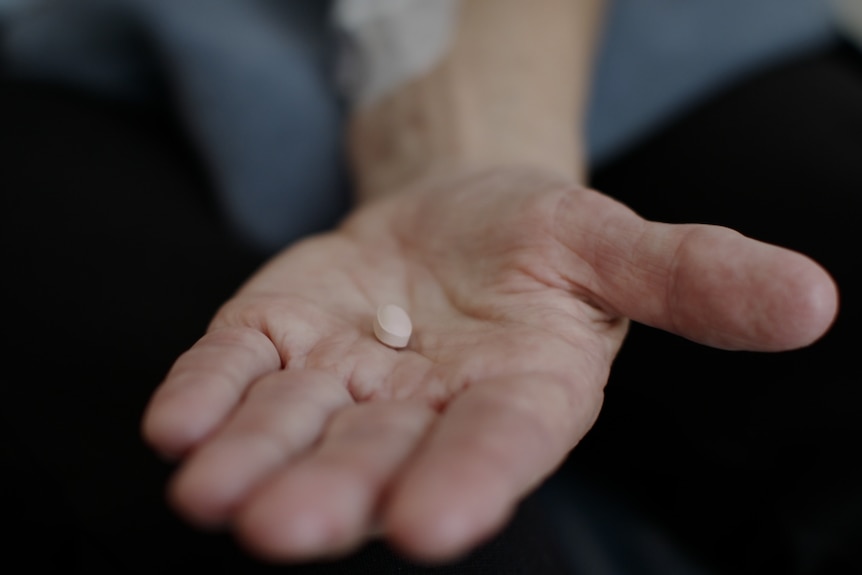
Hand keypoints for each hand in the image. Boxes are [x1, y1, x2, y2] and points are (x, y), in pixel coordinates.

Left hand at [142, 166, 836, 562]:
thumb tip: (811, 300)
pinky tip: (173, 424)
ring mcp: (345, 375)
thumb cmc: (542, 241)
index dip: (469, 484)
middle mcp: (425, 407)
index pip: (496, 449)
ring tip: (211, 497)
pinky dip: (208, 393)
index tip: (433, 526)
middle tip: (285, 532)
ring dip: (252, 462)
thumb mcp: (616, 245)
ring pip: (295, 429)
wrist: (457, 213)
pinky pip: (240, 368)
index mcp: (518, 395)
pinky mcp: (284, 334)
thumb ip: (693, 278)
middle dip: (334, 494)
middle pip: (379, 456)